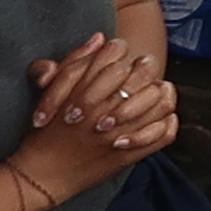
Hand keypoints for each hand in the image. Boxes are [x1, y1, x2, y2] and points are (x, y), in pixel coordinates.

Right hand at [15, 40, 169, 192]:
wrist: (44, 172)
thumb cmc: (46, 129)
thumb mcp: (52, 91)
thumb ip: (74, 61)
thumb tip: (99, 38)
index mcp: (87, 88)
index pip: (117, 53)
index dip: (121, 51)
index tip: (122, 56)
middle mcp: (107, 107)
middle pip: (142, 73)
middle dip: (145, 67)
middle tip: (143, 69)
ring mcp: (121, 131)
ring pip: (159, 101)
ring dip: (160, 93)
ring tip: (156, 90)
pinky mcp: (130, 153)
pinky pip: (163, 133)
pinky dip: (167, 122)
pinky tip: (163, 116)